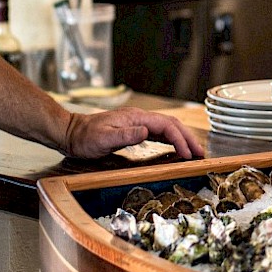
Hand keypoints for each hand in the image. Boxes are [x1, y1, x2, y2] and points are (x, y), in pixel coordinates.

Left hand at [65, 108, 204, 160]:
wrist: (71, 133)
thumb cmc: (85, 137)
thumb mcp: (104, 138)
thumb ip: (126, 135)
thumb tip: (147, 132)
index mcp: (136, 117)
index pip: (166, 125)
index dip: (179, 139)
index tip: (188, 154)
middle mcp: (139, 117)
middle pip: (171, 124)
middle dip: (188, 138)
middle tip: (200, 153)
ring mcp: (138, 123)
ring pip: (167, 128)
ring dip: (182, 138)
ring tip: (194, 152)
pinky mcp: (134, 129)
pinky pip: (159, 133)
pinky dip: (171, 140)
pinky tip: (176, 148)